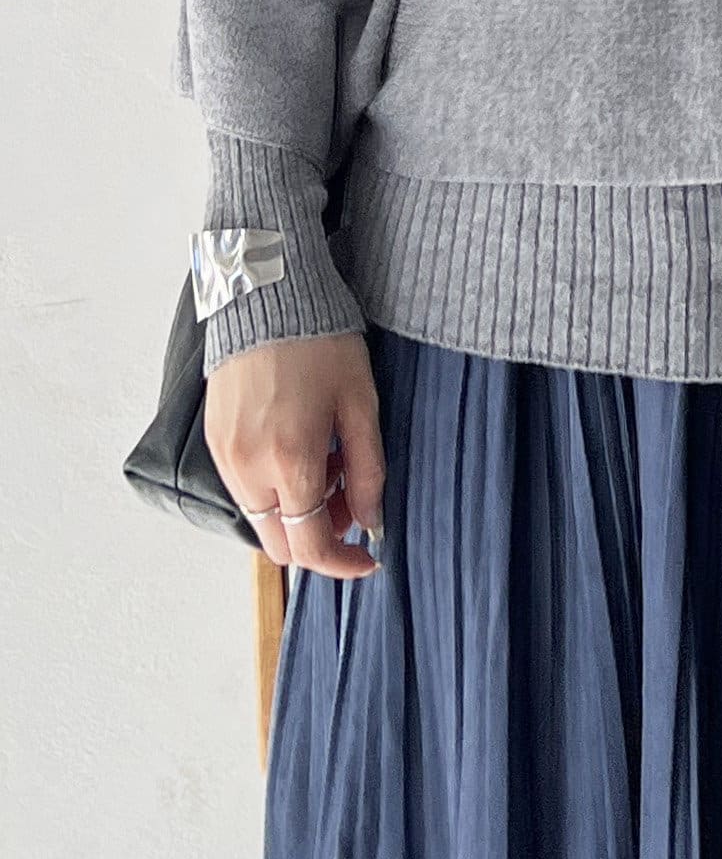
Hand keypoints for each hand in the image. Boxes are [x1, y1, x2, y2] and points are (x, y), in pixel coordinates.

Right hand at [205, 331, 384, 579]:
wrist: (269, 295)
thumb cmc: (322, 342)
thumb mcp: (361, 404)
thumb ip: (368, 471)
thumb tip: (371, 521)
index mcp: (290, 462)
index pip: (310, 546)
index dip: (342, 563)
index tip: (368, 558)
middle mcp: (248, 468)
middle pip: (279, 542)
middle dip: (319, 535)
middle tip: (351, 497)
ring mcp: (224, 456)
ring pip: (259, 517)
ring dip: (295, 510)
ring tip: (328, 460)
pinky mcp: (213, 440)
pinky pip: (242, 488)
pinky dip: (272, 488)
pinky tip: (299, 447)